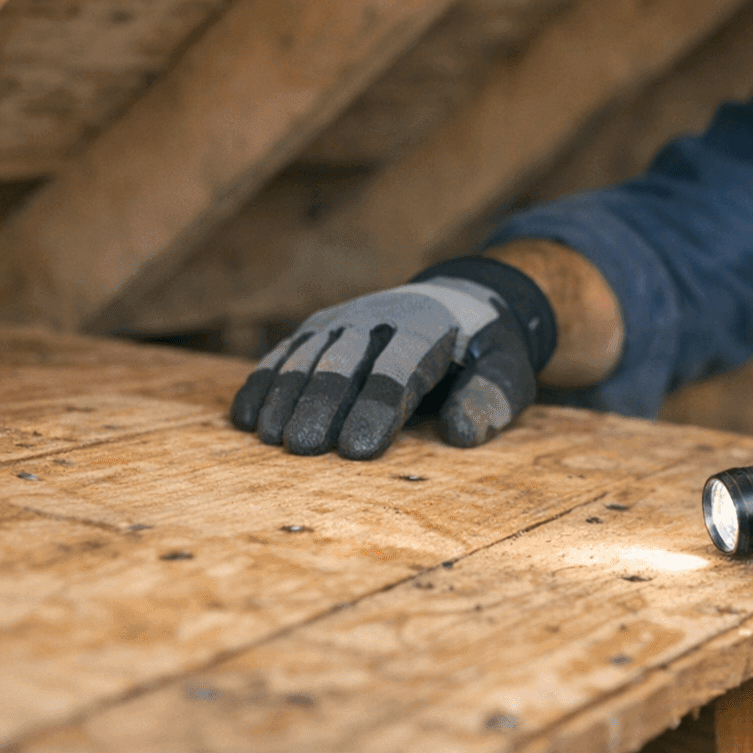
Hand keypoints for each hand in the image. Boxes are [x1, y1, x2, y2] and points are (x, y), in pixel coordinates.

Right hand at [230, 258, 555, 458]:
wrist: (461, 300)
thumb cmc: (486, 351)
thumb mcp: (508, 372)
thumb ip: (489, 399)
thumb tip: (460, 434)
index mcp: (430, 328)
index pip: (399, 368)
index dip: (377, 408)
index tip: (357, 451)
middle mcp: (380, 317)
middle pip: (344, 361)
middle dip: (322, 403)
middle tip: (303, 449)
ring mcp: (344, 319)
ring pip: (307, 355)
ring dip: (286, 395)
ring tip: (270, 438)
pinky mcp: (320, 329)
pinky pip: (285, 353)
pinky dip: (263, 382)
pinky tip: (244, 418)